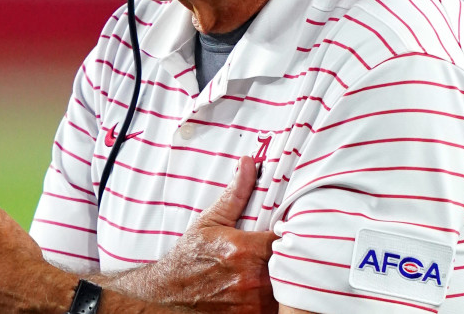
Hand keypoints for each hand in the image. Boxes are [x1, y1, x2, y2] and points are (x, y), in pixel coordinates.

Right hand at [105, 156, 277, 313]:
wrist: (169, 292)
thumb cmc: (190, 256)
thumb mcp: (211, 221)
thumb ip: (236, 194)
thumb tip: (250, 163)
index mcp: (244, 250)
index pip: (288, 239)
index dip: (294, 235)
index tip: (293, 231)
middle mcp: (251, 278)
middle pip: (290, 265)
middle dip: (290, 257)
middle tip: (288, 251)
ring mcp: (252, 303)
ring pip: (285, 288)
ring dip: (284, 279)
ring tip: (279, 269)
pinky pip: (274, 307)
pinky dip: (275, 299)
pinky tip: (268, 287)